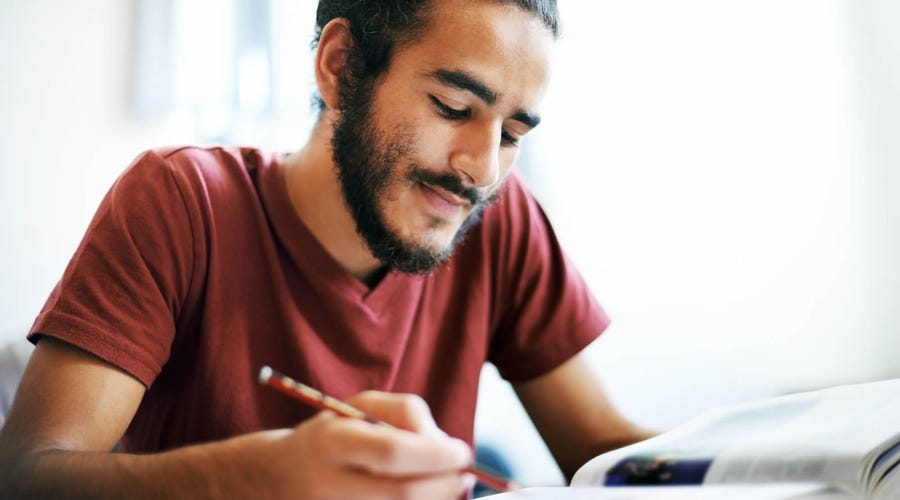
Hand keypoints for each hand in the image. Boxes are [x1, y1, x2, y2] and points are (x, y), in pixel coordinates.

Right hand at [247, 391, 474, 498]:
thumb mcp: (363, 406)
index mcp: (330, 443)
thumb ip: (408, 415)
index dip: (436, 456)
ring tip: (443, 485)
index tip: (463, 452)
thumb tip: (446, 448)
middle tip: (465, 474)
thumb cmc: (335, 433)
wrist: (279, 477)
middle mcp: (327, 486)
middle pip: (403, 496)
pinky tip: (423, 498)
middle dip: (445, 485)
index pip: (393, 453)